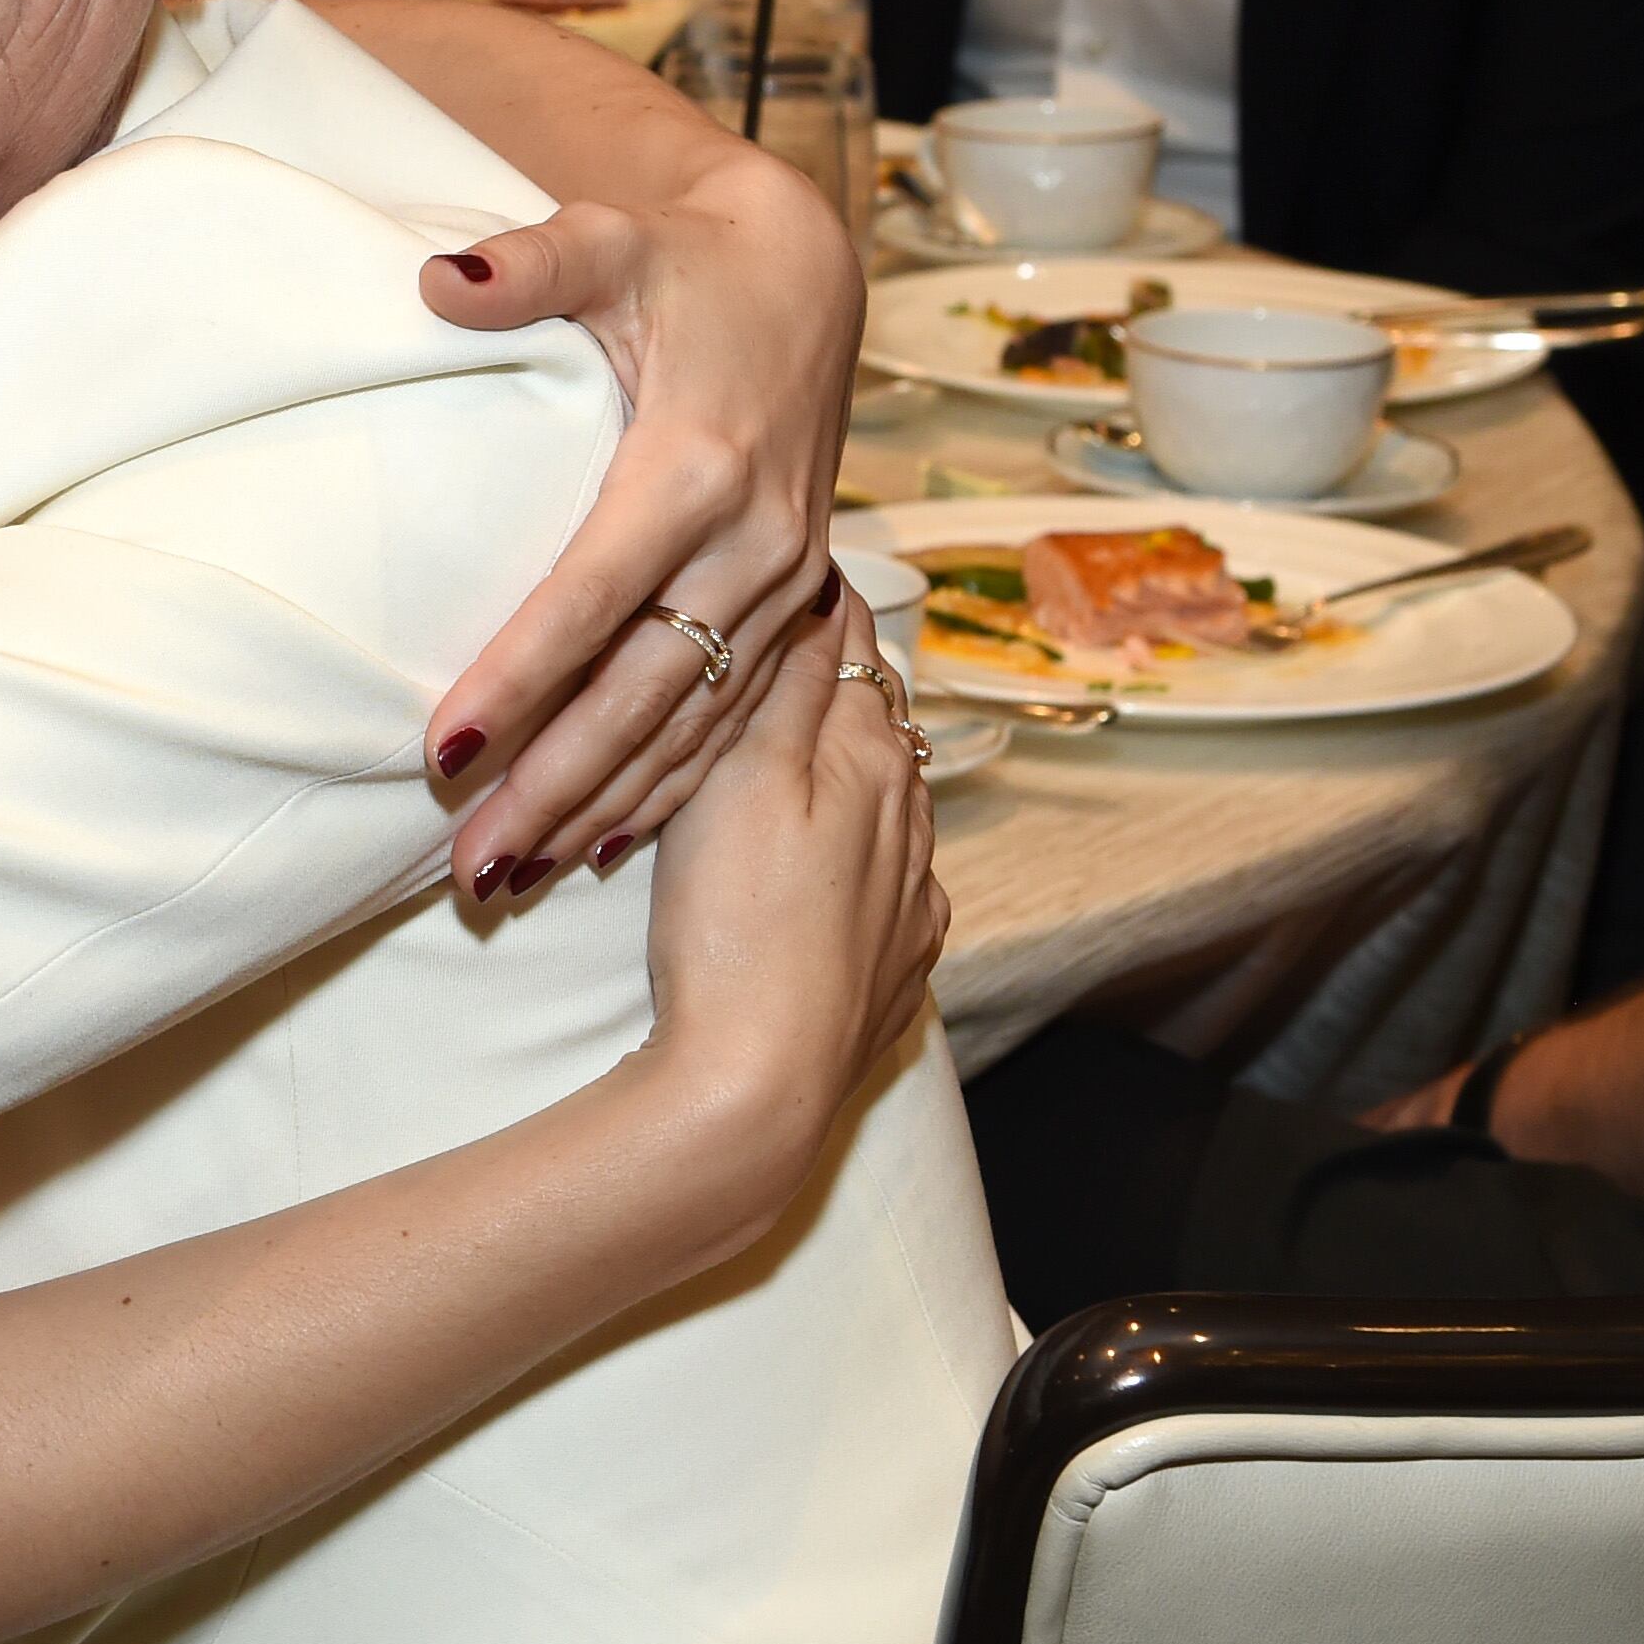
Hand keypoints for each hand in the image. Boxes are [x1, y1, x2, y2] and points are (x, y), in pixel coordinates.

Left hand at [417, 140, 858, 897]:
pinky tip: (604, 846)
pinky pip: (734, 719)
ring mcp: (782, 582)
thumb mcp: (606, 239)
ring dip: (604, 808)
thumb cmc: (682, 263)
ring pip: (690, 725)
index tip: (442, 747)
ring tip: (511, 880)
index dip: (520, 676)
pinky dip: (670, 788)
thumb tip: (438, 276)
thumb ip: (526, 264)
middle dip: (554, 786)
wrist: (803, 275)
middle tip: (467, 868)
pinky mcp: (791, 601)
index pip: (591, 596)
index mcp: (697, 467)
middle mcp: (753, 542)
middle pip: (640, 692)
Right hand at [636, 593, 946, 1186]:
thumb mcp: (744, 779)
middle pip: (881, 727)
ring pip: (896, 805)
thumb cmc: (734, 924)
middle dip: (844, 685)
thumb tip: (826, 597)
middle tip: (803, 643)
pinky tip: (849, 864)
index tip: (800, 564)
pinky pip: (895, 886)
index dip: (825, 609)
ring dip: (861, 770)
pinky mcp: (894, 965)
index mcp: (867, 763)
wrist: (756, 1079)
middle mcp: (909, 823)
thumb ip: (790, 689)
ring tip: (823, 745)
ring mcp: (908, 900)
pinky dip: (871, 856)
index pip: (854, 655)